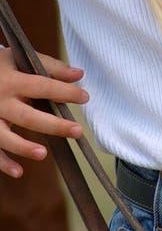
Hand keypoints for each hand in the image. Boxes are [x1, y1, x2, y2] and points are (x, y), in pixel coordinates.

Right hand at [0, 46, 87, 177]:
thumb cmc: (0, 66)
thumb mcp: (20, 59)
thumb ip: (50, 66)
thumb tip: (78, 74)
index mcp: (12, 80)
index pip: (43, 86)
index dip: (65, 92)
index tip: (84, 98)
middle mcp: (1, 100)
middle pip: (28, 116)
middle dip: (54, 125)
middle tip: (77, 131)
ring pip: (5, 137)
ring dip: (24, 147)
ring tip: (44, 154)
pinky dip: (4, 162)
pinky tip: (19, 171)